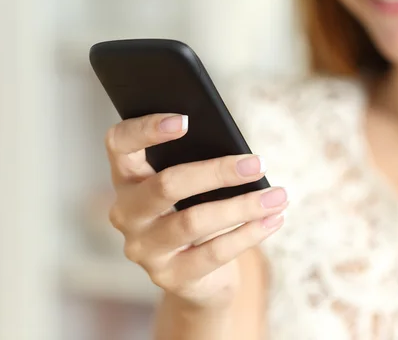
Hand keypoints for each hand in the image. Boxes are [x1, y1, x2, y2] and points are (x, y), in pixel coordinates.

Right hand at [105, 113, 287, 307]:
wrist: (197, 274)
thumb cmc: (195, 211)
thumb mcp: (190, 185)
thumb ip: (196, 162)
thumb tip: (240, 153)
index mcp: (127, 178)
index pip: (119, 144)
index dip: (145, 129)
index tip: (185, 120)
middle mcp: (126, 213)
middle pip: (165, 185)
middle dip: (216, 172)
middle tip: (257, 163)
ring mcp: (144, 249)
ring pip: (193, 222)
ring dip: (242, 206)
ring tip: (278, 195)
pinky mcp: (170, 276)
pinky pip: (214, 253)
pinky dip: (248, 234)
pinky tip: (273, 219)